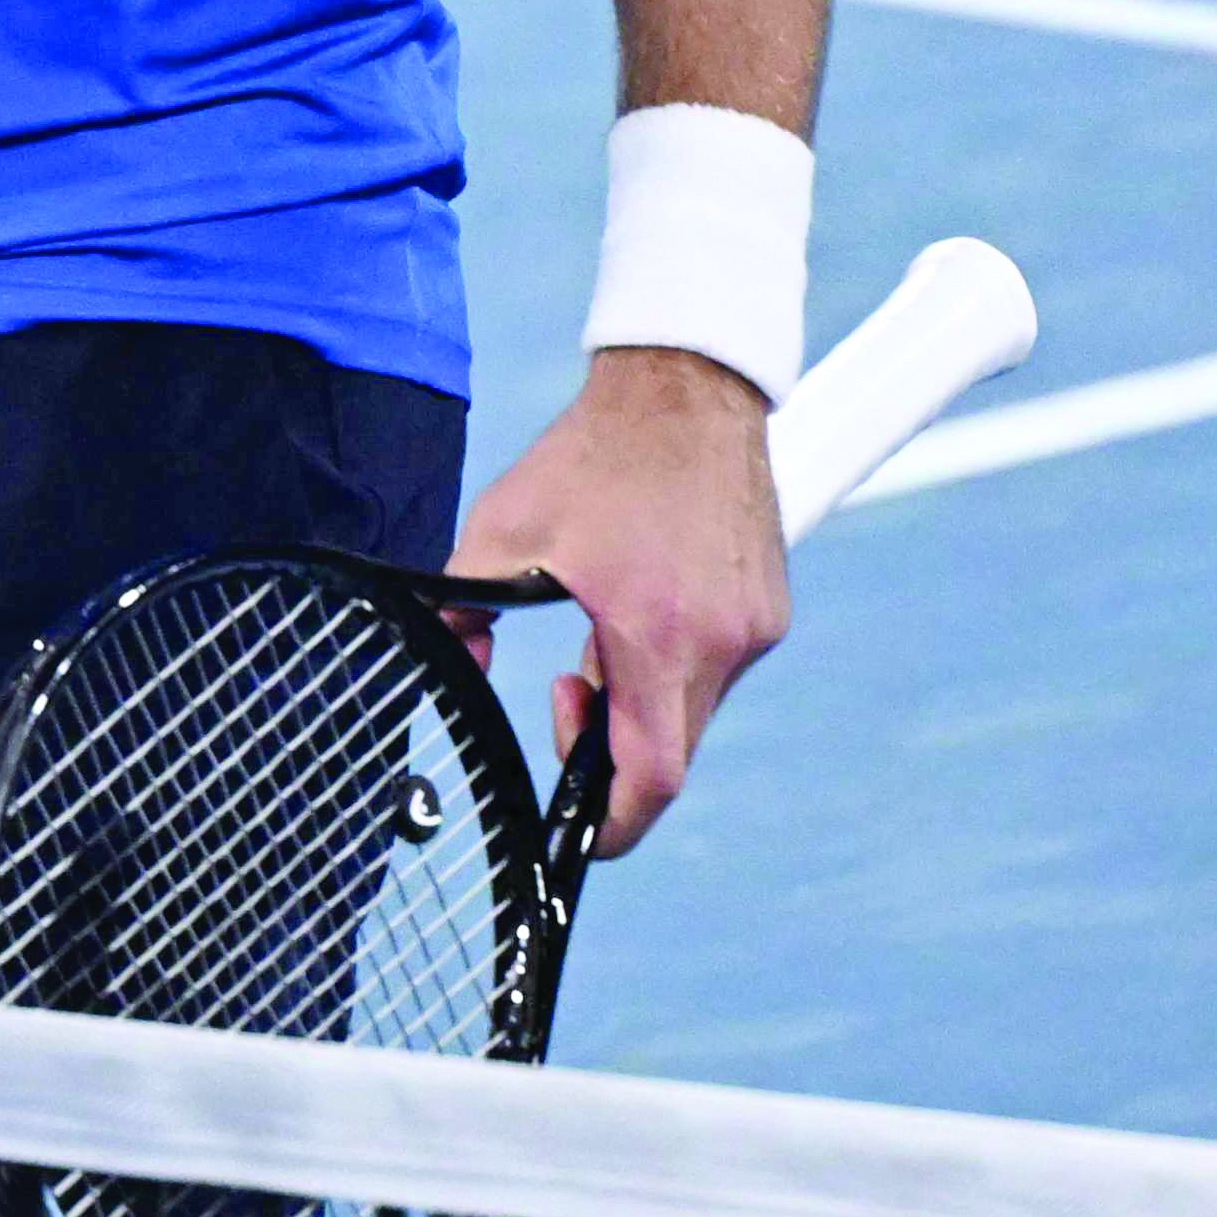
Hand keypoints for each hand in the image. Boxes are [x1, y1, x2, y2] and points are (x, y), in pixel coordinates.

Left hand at [451, 344, 788, 851]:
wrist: (684, 389)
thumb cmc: (592, 457)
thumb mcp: (504, 528)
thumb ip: (463, 606)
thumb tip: (447, 661)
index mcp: (657, 634)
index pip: (651, 775)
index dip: (611, 823)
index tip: (575, 827)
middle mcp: (723, 642)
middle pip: (670, 749)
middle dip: (612, 748)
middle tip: (564, 686)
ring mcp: (756, 627)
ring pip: (695, 710)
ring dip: (642, 698)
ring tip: (600, 625)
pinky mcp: (769, 608)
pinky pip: (718, 668)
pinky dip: (674, 664)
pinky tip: (641, 606)